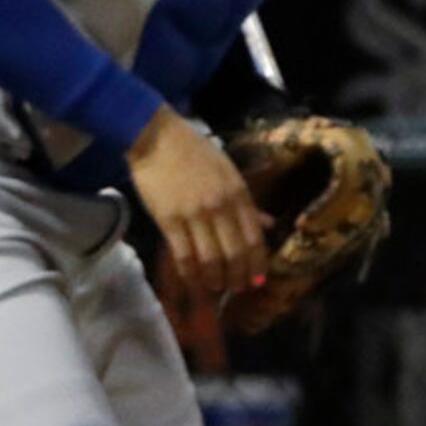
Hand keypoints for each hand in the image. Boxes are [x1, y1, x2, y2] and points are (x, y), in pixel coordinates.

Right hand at [126, 105, 268, 300]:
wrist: (157, 137)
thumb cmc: (195, 152)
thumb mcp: (229, 172)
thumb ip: (248, 202)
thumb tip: (268, 224)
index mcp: (238, 193)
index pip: (254, 237)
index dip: (257, 263)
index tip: (258, 279)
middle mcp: (220, 206)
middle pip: (235, 253)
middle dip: (238, 276)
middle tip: (237, 288)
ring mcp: (194, 214)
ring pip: (210, 259)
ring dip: (216, 280)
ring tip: (216, 288)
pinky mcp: (169, 220)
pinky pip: (184, 256)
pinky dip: (191, 275)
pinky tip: (194, 282)